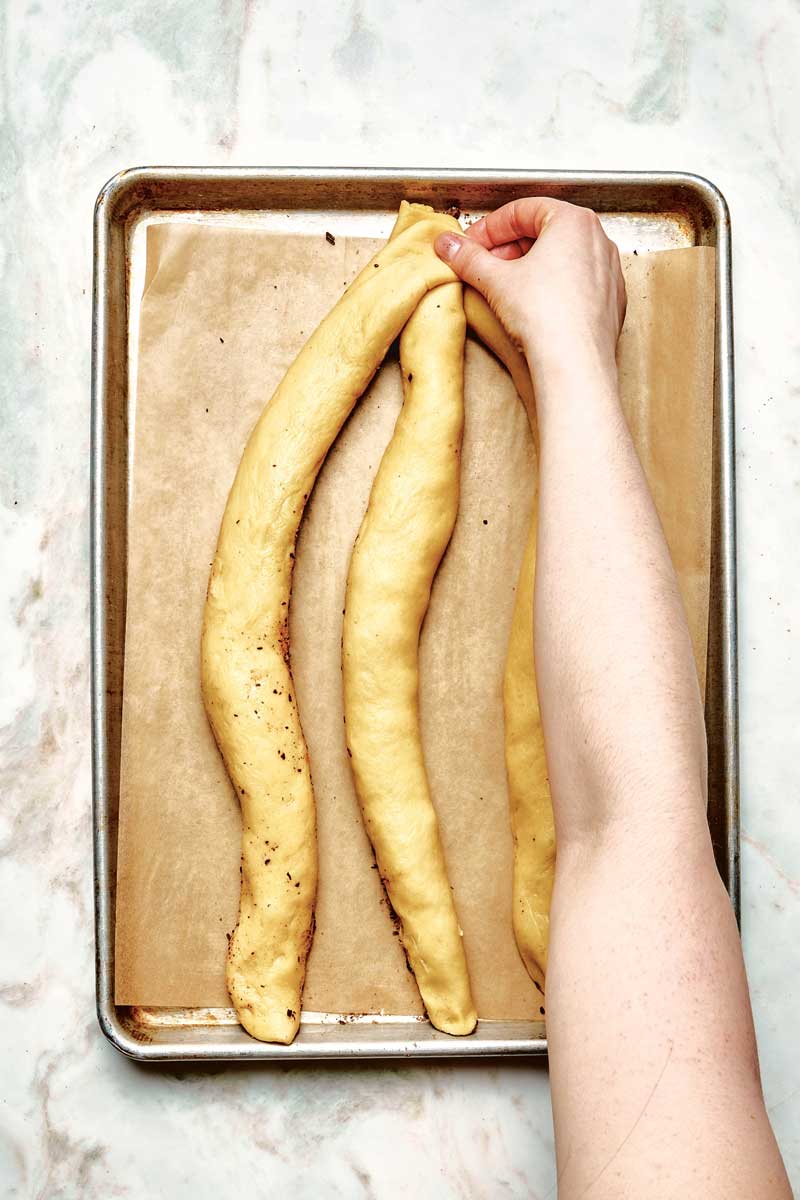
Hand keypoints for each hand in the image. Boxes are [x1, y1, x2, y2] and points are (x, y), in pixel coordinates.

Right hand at [434, 197, 626, 379]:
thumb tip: (449, 246)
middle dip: (508, 248)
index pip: (522, 211)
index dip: (489, 228)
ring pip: (561, 257)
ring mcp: (608, 271)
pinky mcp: (610, 300)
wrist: (575, 363)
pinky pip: (576, 282)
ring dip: (530, 266)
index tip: (471, 244)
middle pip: (543, 231)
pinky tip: (534, 306)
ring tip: (506, 287)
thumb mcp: (495, 280)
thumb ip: (469, 257)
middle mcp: (597, 240)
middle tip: (484, 266)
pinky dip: (553, 286)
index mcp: (573, 221)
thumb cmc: (546, 317)